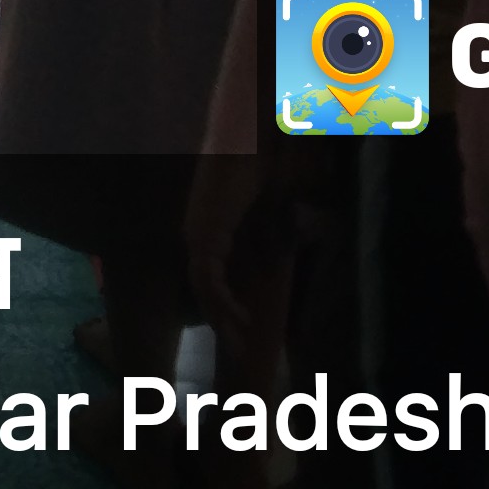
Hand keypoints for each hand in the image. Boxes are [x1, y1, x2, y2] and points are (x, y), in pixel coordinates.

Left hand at [185, 148, 274, 370]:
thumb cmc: (266, 166)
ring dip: (222, 319)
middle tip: (239, 349)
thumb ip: (280, 234)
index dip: (228, 304)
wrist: (251, 139)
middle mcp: (199, 234)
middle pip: (205, 289)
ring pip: (204, 291)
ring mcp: (198, 235)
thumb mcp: (278, 209)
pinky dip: (223, 303)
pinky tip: (242, 321)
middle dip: (222, 320)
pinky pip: (208, 281)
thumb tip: (290, 255)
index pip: (215, 277)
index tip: (247, 327)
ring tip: (241, 343)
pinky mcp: (203, 235)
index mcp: (212, 228)